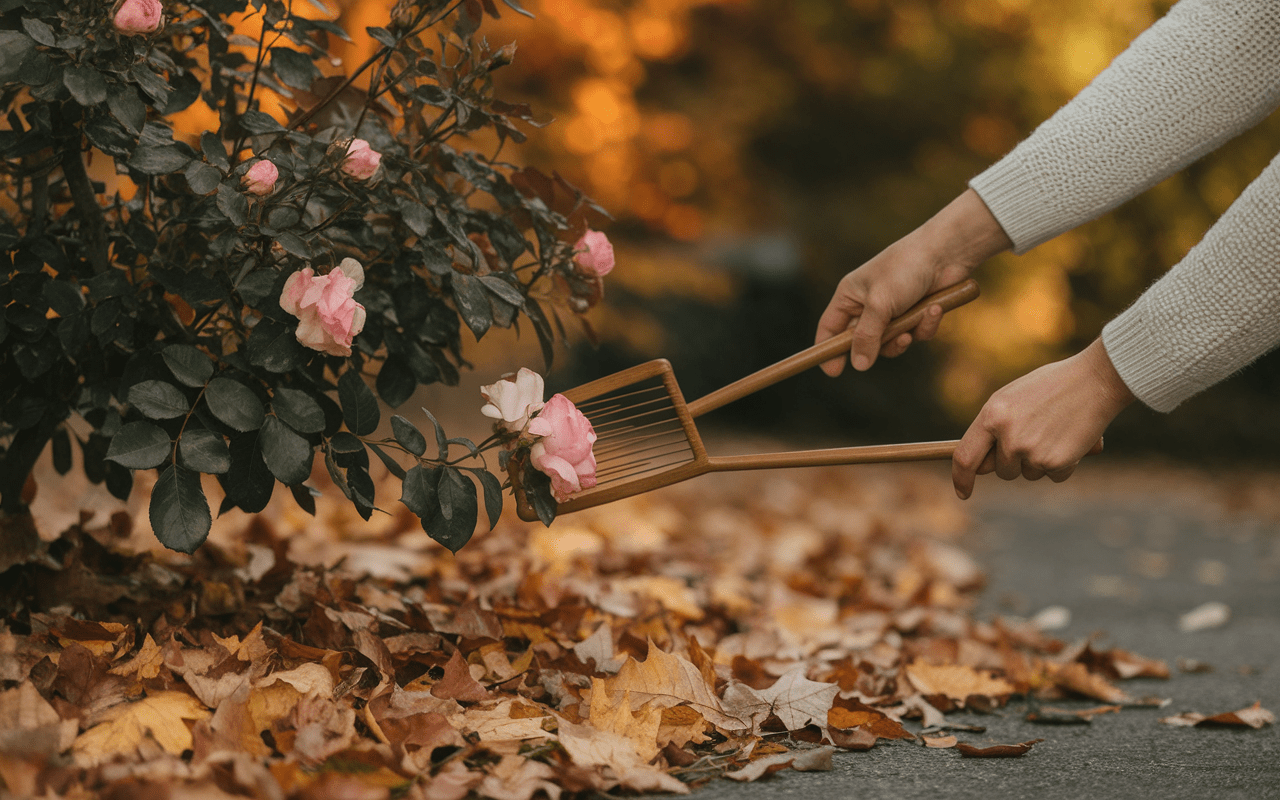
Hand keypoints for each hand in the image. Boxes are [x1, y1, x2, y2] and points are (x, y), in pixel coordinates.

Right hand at [816, 189, 1011, 375]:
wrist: (946, 252)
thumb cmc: (905, 270)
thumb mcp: (880, 305)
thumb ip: (867, 337)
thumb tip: (858, 366)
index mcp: (850, 296)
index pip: (829, 328)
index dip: (827, 350)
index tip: (833, 371)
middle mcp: (868, 305)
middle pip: (862, 342)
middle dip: (879, 345)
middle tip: (895, 339)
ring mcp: (892, 311)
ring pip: (892, 343)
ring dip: (905, 336)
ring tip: (914, 325)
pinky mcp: (915, 314)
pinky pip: (915, 334)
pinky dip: (925, 325)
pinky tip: (934, 309)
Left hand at [953, 338, 1135, 498]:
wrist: (1097, 380)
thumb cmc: (1052, 386)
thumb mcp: (1012, 398)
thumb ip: (994, 428)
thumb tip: (982, 464)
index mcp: (992, 415)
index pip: (965, 458)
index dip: (961, 478)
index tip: (963, 492)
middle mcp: (1009, 437)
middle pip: (1002, 470)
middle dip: (1014, 462)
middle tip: (1035, 435)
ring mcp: (1032, 452)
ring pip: (1028, 474)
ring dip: (1040, 461)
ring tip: (1055, 430)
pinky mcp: (1056, 463)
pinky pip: (1053, 476)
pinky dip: (1063, 464)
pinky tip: (1071, 439)